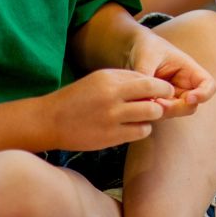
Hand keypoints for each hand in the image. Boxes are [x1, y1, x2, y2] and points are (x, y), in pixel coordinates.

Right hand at [46, 68, 173, 150]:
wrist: (50, 120)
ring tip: (145, 114)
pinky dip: (142, 129)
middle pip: (153, 102)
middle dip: (161, 102)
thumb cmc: (80, 96)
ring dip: (152, 116)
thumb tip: (154, 83)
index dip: (163, 87)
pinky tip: (134, 125)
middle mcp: (112, 101)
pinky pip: (138, 133)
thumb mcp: (102, 77)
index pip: (150, 83)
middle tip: (159, 103)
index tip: (165, 90)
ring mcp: (110, 121)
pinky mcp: (108, 139)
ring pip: (149, 118)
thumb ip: (128, 78)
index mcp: (111, 82)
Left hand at [125, 27, 215, 120]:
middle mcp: (183, 87)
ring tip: (145, 101)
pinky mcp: (157, 105)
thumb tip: (145, 98)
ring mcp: (171, 98)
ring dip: (162, 111)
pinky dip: (151, 113)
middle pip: (191, 106)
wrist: (132, 51)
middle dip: (176, 108)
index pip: (209, 86)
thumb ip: (148, 76)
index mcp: (189, 71)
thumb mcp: (147, 57)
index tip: (189, 97)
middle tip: (158, 103)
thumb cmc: (146, 48)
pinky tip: (139, 104)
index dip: (204, 94)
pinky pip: (158, 115)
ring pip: (174, 113)